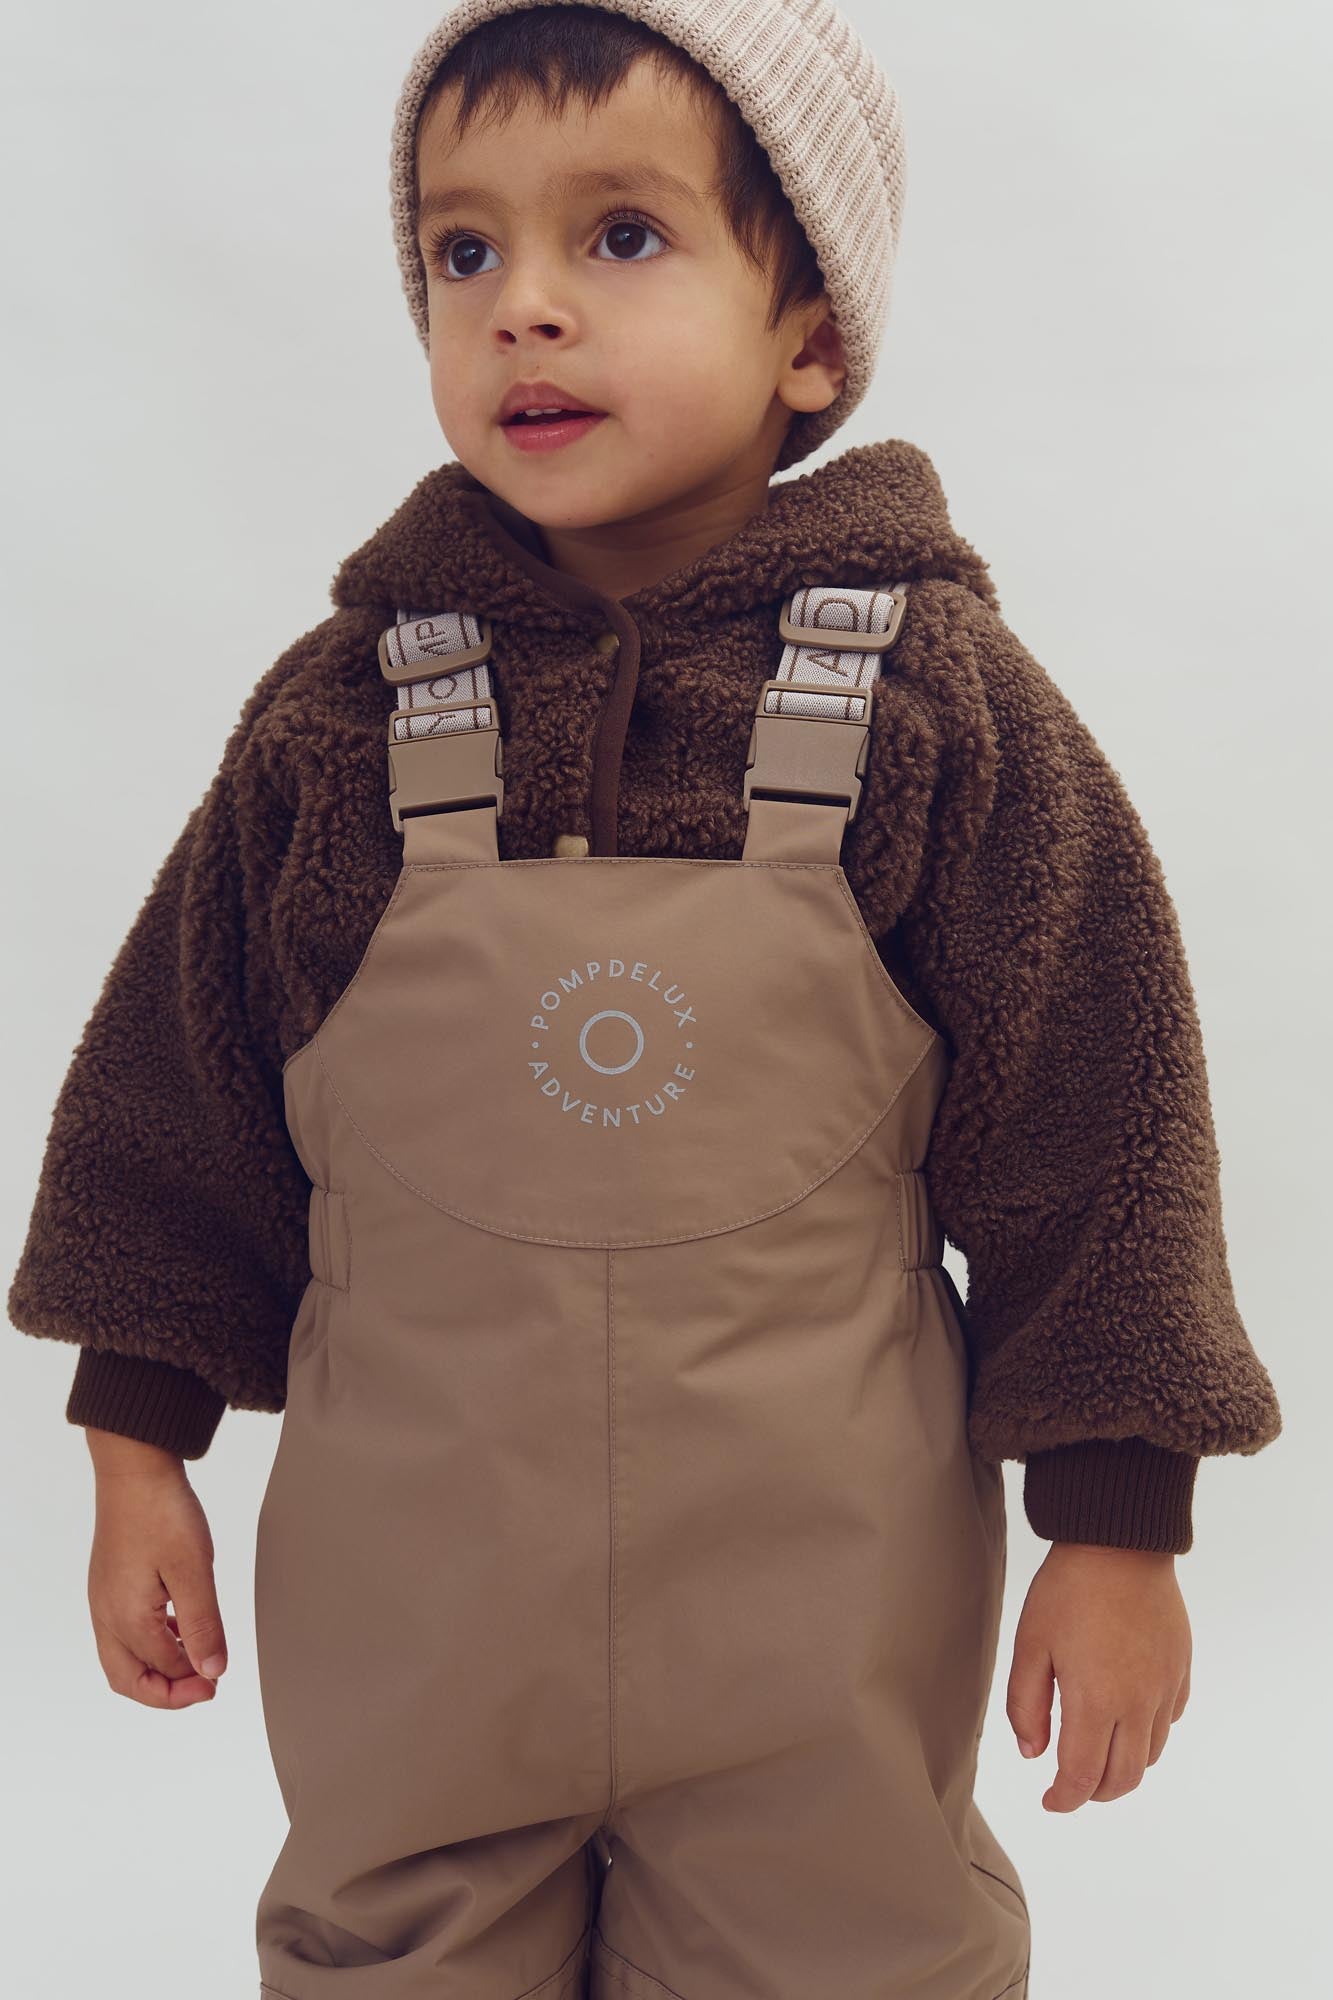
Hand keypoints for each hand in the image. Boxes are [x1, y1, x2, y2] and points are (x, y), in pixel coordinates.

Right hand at [84, 1427, 227, 1707]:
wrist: (134, 1468)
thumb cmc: (162, 1512)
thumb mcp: (193, 1571)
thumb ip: (203, 1626)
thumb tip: (212, 1672)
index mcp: (127, 1619)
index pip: (160, 1673)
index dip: (192, 1685)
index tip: (220, 1683)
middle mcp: (107, 1616)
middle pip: (128, 1679)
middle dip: (165, 1692)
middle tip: (204, 1687)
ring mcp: (104, 1599)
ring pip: (123, 1658)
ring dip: (159, 1667)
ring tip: (197, 1658)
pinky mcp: (109, 1583)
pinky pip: (124, 1632)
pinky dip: (151, 1643)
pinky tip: (180, 1628)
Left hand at [1006, 1540, 1190, 1810]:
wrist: (1119, 1543)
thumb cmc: (1068, 1590)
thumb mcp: (1030, 1645)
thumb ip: (1026, 1705)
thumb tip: (1034, 1754)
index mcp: (1096, 1702)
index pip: (1084, 1777)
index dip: (1065, 1799)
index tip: (1050, 1802)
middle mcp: (1139, 1704)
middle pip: (1126, 1777)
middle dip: (1096, 1792)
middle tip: (1072, 1786)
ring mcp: (1165, 1686)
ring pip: (1152, 1753)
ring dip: (1125, 1767)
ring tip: (1098, 1755)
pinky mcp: (1181, 1667)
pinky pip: (1170, 1719)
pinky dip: (1149, 1733)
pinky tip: (1128, 1716)